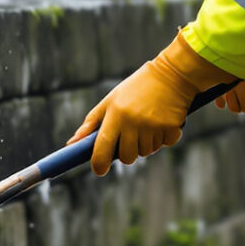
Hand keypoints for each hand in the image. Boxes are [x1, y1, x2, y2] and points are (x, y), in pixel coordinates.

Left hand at [70, 30, 234, 175]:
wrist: (171, 75)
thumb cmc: (136, 88)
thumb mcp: (111, 101)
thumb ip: (92, 123)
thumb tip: (72, 143)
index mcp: (116, 114)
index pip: (103, 147)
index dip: (99, 163)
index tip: (99, 170)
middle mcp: (134, 122)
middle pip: (127, 157)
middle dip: (127, 153)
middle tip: (130, 136)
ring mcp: (153, 126)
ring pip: (146, 152)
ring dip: (145, 144)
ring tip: (147, 123)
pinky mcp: (171, 128)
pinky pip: (164, 145)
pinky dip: (162, 138)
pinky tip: (161, 121)